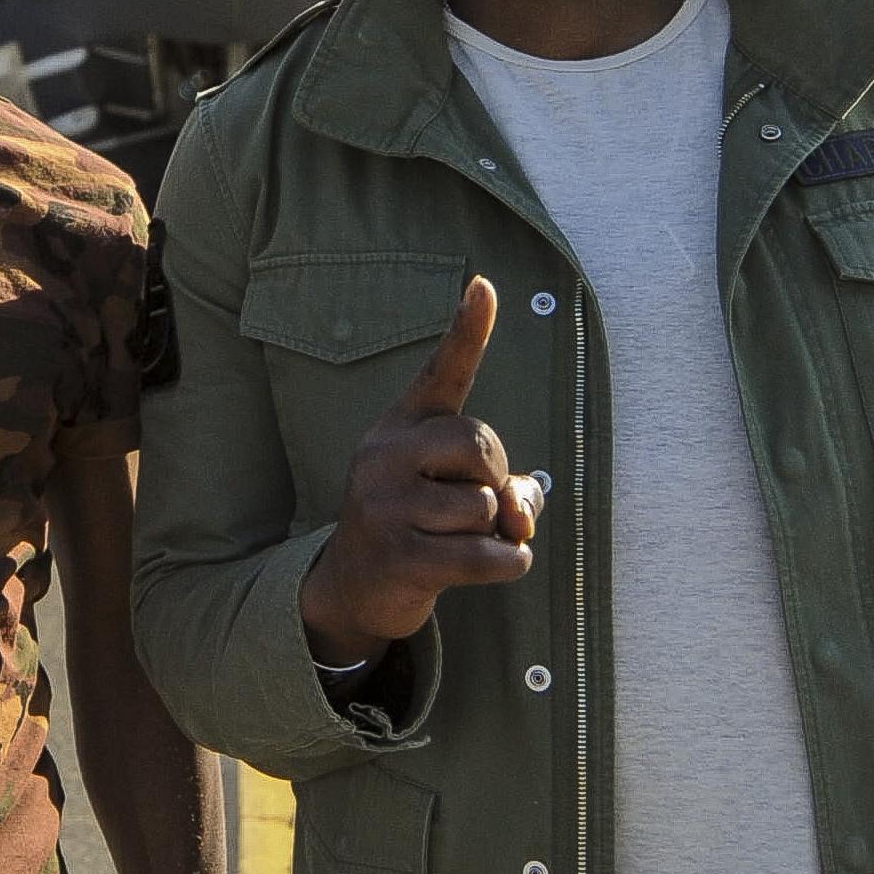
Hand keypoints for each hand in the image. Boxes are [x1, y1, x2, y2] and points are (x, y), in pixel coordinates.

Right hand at [299, 278, 538, 666]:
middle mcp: (384, 456)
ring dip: (492, 530)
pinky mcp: (402, 557)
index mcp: (399, 427)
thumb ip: (501, 484)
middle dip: (495, 479)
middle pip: (482, 446)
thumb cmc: (418, 523)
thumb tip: (520, 510)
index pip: (440, 372)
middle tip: (471, 504)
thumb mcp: (454, 491)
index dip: (468, 330)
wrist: (354, 587)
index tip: (483, 286)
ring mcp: (386, 506)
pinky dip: (507, 563)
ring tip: (455, 539)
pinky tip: (486, 566)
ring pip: (487, 506)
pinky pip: (490, 555)